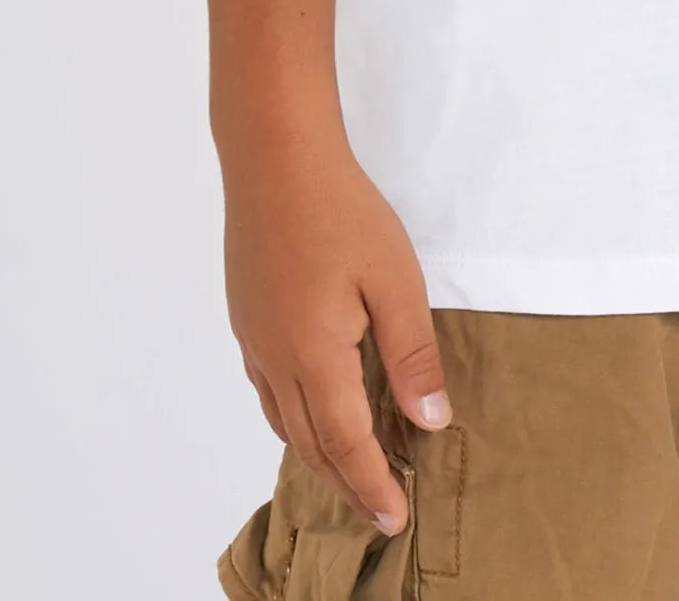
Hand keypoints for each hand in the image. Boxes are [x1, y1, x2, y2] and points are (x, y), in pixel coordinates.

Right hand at [224, 137, 449, 535]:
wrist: (275, 160)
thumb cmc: (342, 212)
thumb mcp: (394, 280)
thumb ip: (412, 354)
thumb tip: (431, 421)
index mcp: (314, 355)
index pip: (346, 444)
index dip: (373, 485)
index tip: (398, 518)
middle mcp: (275, 358)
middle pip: (310, 444)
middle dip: (347, 482)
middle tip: (381, 510)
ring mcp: (255, 338)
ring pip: (284, 420)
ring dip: (319, 454)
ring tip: (353, 472)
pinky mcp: (248, 316)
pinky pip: (269, 390)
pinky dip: (294, 418)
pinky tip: (313, 410)